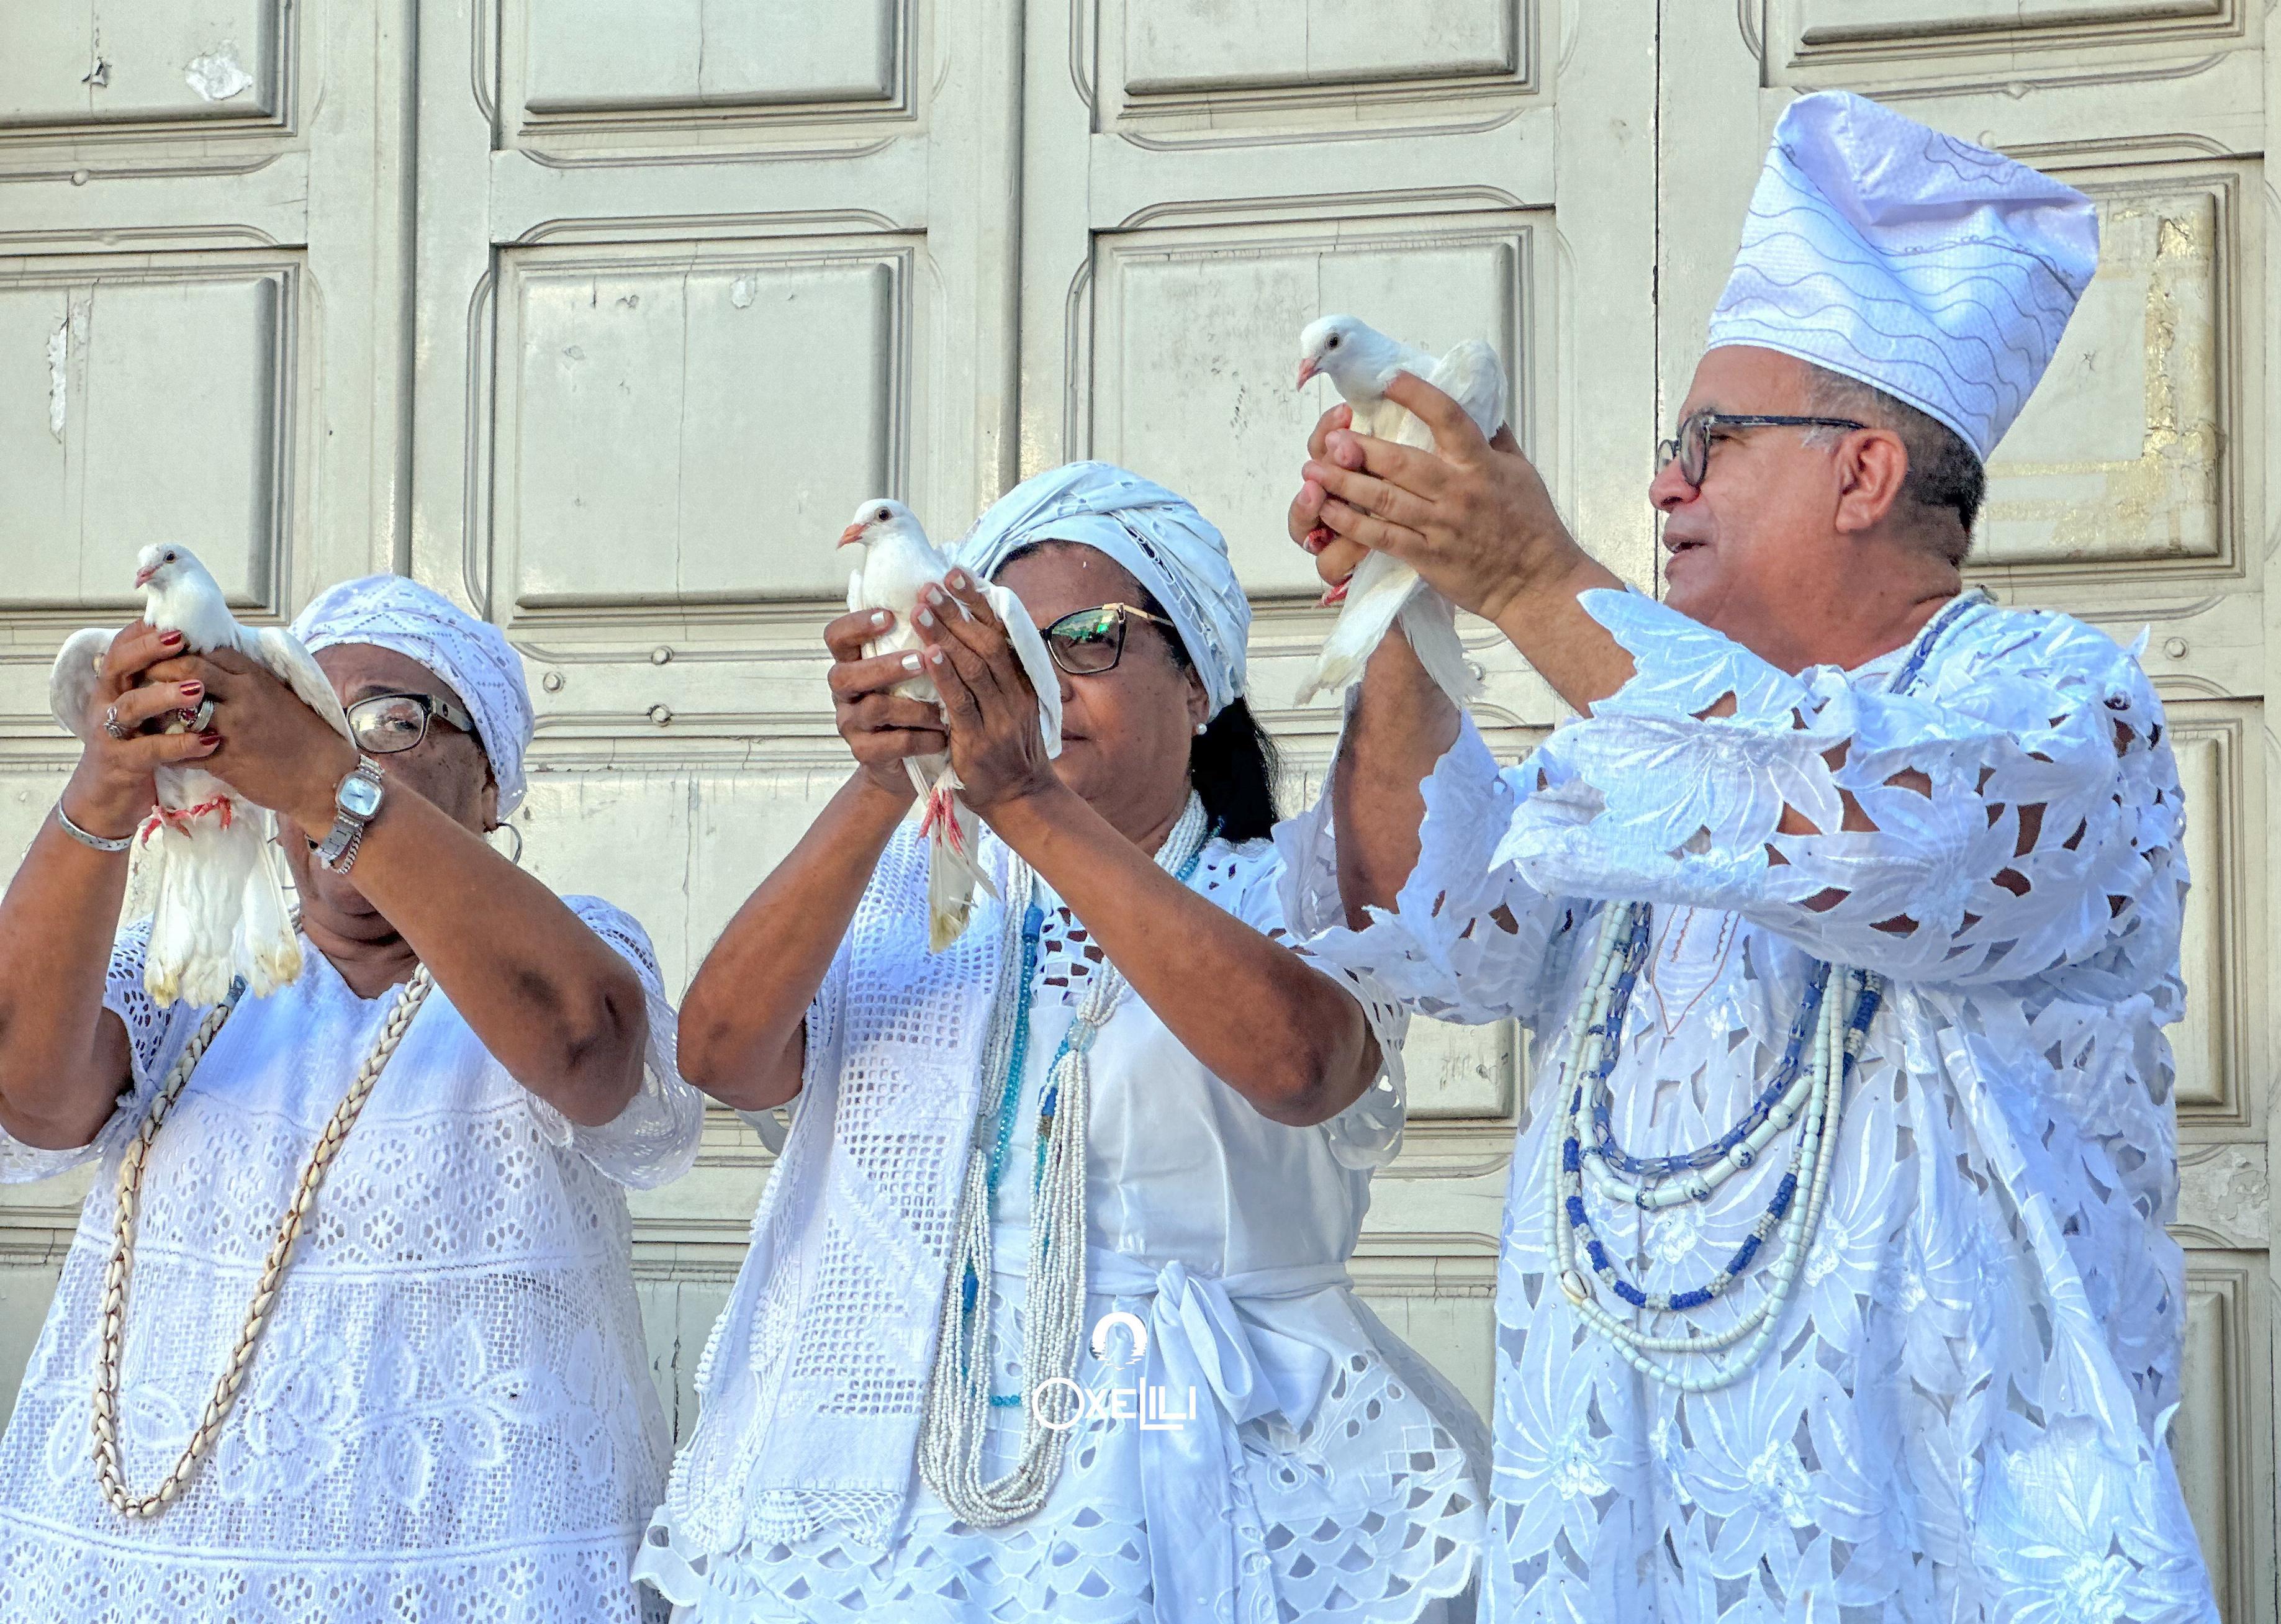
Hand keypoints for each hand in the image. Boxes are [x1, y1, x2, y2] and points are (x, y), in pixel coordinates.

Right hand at [61, 623, 221, 837]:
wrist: (105, 799)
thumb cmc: (134, 747)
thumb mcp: (143, 712)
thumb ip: (156, 685)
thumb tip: (190, 653)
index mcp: (113, 687)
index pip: (121, 648)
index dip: (144, 632)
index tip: (174, 619)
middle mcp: (106, 704)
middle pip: (118, 666)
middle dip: (148, 650)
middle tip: (181, 640)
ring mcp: (109, 734)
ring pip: (130, 706)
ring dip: (163, 694)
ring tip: (197, 689)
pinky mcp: (121, 763)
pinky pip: (149, 750)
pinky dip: (180, 745)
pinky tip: (208, 741)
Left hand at [144, 648, 357, 832]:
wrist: (324, 778)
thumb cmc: (305, 737)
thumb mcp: (279, 698)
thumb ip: (246, 684)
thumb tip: (213, 672)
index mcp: (258, 679)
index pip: (211, 652)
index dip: (185, 653)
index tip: (167, 660)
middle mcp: (245, 697)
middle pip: (189, 670)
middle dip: (161, 672)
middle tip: (143, 680)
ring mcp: (234, 728)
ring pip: (180, 709)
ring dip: (158, 711)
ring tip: (147, 715)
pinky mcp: (226, 760)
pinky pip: (183, 750)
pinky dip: (168, 749)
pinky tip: (162, 749)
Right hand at [825, 608, 945, 802]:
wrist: (909, 761)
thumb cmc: (913, 703)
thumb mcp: (911, 671)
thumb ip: (913, 641)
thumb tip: (939, 597)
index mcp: (852, 663)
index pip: (836, 636)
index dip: (857, 624)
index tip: (889, 616)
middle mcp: (844, 692)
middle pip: (844, 675)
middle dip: (885, 666)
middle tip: (921, 661)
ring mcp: (850, 724)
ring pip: (873, 708)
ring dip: (913, 706)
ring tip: (942, 709)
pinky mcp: (864, 753)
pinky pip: (891, 744)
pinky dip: (921, 738)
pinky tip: (942, 735)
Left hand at [913, 571, 1058, 812]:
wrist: (1020, 798)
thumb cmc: (1008, 748)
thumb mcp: (1013, 704)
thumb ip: (998, 672)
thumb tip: (975, 628)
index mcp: (1023, 680)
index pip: (1001, 630)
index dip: (978, 600)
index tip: (956, 573)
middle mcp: (1015, 694)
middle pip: (987, 642)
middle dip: (957, 611)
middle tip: (930, 586)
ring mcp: (1000, 717)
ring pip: (974, 667)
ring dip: (946, 635)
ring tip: (921, 609)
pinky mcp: (979, 740)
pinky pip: (961, 702)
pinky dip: (945, 675)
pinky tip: (927, 654)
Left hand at [1296, 372, 1575, 621]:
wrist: (1537, 582)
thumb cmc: (1531, 524)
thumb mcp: (1520, 470)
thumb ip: (1494, 437)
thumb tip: (1479, 402)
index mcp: (1481, 463)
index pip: (1448, 418)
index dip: (1417, 395)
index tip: (1389, 380)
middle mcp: (1458, 491)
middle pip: (1401, 462)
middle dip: (1360, 448)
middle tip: (1331, 438)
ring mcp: (1441, 525)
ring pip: (1384, 499)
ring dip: (1344, 484)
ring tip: (1314, 471)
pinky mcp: (1428, 556)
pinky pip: (1383, 537)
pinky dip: (1352, 523)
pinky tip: (1329, 510)